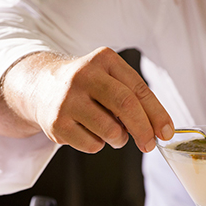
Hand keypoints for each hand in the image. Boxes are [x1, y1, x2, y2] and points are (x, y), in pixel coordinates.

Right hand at [0, 47, 173, 153]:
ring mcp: (67, 100)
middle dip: (144, 129)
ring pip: (110, 131)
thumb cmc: (85, 86)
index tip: (166, 132)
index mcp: (104, 60)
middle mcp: (84, 76)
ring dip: (119, 139)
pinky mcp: (56, 123)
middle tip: (149, 145)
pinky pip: (92, 145)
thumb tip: (159, 129)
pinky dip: (97, 145)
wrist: (39, 87)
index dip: (157, 113)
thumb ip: (132, 97)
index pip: (138, 89)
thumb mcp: (108, 77)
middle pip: (125, 105)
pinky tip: (87, 131)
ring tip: (111, 131)